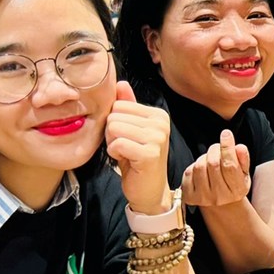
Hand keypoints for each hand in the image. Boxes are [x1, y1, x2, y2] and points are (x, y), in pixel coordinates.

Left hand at [103, 82, 170, 214]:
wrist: (149, 191)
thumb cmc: (136, 159)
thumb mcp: (130, 130)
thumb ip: (127, 106)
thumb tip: (120, 82)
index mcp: (157, 114)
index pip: (119, 105)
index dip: (114, 123)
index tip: (126, 138)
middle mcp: (161, 123)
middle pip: (114, 115)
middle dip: (112, 134)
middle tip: (125, 148)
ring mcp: (157, 138)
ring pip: (113, 128)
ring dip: (112, 144)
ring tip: (126, 154)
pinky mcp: (150, 153)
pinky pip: (117, 143)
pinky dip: (114, 153)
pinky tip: (126, 161)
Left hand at [181, 129, 250, 208]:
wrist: (220, 204)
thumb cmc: (233, 184)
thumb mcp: (244, 173)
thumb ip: (243, 159)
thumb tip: (240, 147)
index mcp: (236, 190)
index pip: (230, 166)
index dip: (227, 147)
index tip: (226, 134)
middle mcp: (219, 196)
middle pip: (213, 164)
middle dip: (215, 149)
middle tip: (218, 148)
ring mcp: (202, 198)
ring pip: (199, 166)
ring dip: (204, 157)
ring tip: (210, 160)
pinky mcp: (189, 196)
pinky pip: (189, 172)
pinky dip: (194, 166)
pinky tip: (202, 170)